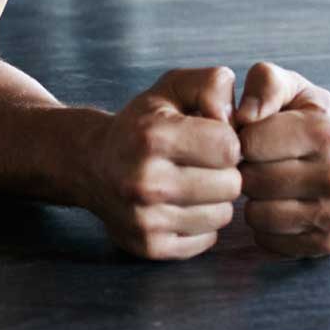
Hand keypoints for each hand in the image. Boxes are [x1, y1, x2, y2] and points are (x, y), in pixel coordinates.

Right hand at [81, 66, 242, 260]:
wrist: (90, 164)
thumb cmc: (142, 123)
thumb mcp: (172, 86)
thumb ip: (212, 83)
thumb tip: (238, 119)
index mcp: (153, 136)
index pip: (230, 148)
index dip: (227, 140)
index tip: (210, 138)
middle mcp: (146, 181)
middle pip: (231, 185)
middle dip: (224, 172)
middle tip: (202, 163)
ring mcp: (145, 219)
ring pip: (222, 215)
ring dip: (214, 199)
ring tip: (191, 184)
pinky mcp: (149, 247)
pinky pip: (207, 240)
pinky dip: (200, 224)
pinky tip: (180, 206)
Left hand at [235, 62, 329, 257]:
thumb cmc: (319, 121)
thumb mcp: (296, 88)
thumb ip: (265, 83)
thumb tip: (242, 117)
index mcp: (327, 135)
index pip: (250, 143)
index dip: (243, 137)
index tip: (256, 135)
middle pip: (252, 181)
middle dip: (247, 169)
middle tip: (261, 161)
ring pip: (257, 216)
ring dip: (254, 200)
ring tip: (270, 182)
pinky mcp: (329, 244)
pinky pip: (268, 241)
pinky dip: (266, 226)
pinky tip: (280, 205)